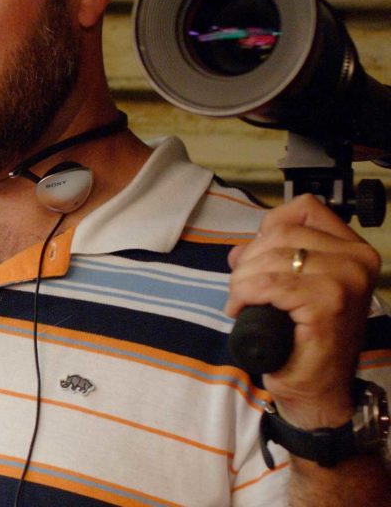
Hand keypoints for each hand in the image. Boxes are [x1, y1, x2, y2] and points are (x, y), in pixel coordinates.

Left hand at [225, 194, 380, 428]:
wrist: (317, 389)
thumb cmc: (304, 340)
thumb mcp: (293, 288)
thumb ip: (273, 260)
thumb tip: (240, 249)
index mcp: (354, 250)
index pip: (304, 209)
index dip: (268, 228)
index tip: (256, 257)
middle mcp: (357, 260)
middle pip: (280, 232)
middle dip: (248, 259)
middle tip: (242, 288)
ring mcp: (345, 280)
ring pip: (270, 257)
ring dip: (242, 280)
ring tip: (241, 301)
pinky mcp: (327, 303)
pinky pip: (269, 284)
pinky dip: (245, 295)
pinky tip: (240, 310)